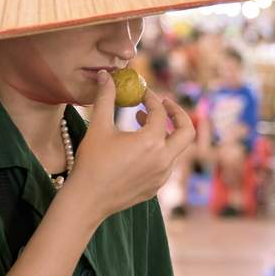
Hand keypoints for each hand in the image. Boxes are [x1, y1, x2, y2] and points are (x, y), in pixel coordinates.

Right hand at [68, 75, 196, 219]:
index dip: (151, 98)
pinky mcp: (157, 187)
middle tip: (164, 104)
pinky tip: (138, 148)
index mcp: (152, 142)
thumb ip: (105, 98)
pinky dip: (159, 150)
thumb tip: (105, 75)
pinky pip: (166, 164)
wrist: (87, 200)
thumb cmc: (91, 162)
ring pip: (176, 149)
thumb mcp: (98, 126)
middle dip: (178, 114)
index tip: (142, 92)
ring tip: (140, 123)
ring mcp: (163, 176)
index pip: (160, 113)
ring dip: (164, 133)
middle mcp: (164, 160)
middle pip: (187, 131)